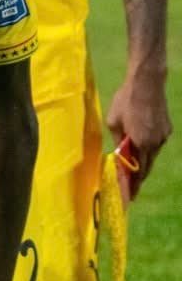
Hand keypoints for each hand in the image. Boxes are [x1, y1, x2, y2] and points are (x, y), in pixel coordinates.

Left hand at [108, 66, 170, 197]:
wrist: (147, 83)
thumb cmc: (126, 101)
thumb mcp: (114, 122)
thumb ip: (118, 140)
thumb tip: (119, 153)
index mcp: (142, 143)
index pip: (139, 171)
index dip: (134, 185)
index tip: (130, 197)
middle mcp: (156, 143)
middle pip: (147, 166)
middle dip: (138, 177)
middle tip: (131, 188)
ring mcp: (164, 136)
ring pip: (152, 155)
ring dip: (143, 162)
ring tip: (133, 170)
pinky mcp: (167, 129)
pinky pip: (156, 144)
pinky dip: (148, 149)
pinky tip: (140, 148)